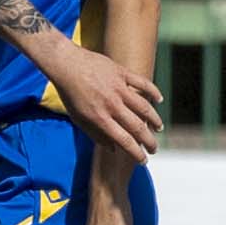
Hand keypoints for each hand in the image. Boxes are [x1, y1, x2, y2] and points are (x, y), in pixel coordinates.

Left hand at [44, 43, 162, 163]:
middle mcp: (112, 105)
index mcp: (100, 118)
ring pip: (145, 107)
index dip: (136, 153)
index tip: (143, 160)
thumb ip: (96, 135)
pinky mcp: (122, 73)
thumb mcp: (78, 118)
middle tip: (155, 148)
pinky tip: (159, 100)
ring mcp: (119, 88)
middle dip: (150, 142)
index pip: (124, 141)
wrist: (66, 64)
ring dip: (155, 120)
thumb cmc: (70, 94)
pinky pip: (143, 83)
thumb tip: (113, 150)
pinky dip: (153, 92)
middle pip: (138, 127)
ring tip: (159, 128)